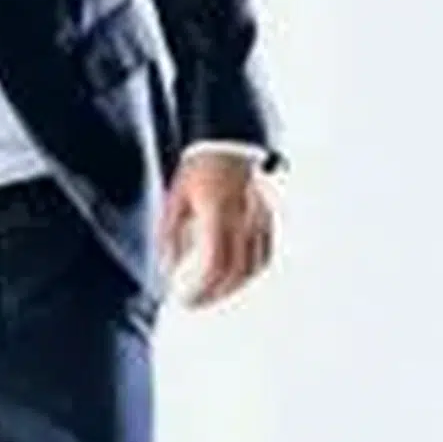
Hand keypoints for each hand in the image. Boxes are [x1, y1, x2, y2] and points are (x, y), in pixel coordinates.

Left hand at [157, 149, 276, 307]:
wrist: (233, 139)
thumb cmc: (199, 169)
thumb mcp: (176, 198)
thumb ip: (170, 234)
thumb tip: (169, 269)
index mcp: (219, 210)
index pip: (214, 263)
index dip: (201, 288)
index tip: (184, 300)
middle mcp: (245, 215)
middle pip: (236, 270)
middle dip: (214, 293)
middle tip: (194, 303)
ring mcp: (264, 216)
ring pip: (254, 265)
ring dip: (232, 286)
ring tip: (211, 294)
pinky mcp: (273, 216)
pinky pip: (265, 253)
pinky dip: (249, 271)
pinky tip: (232, 277)